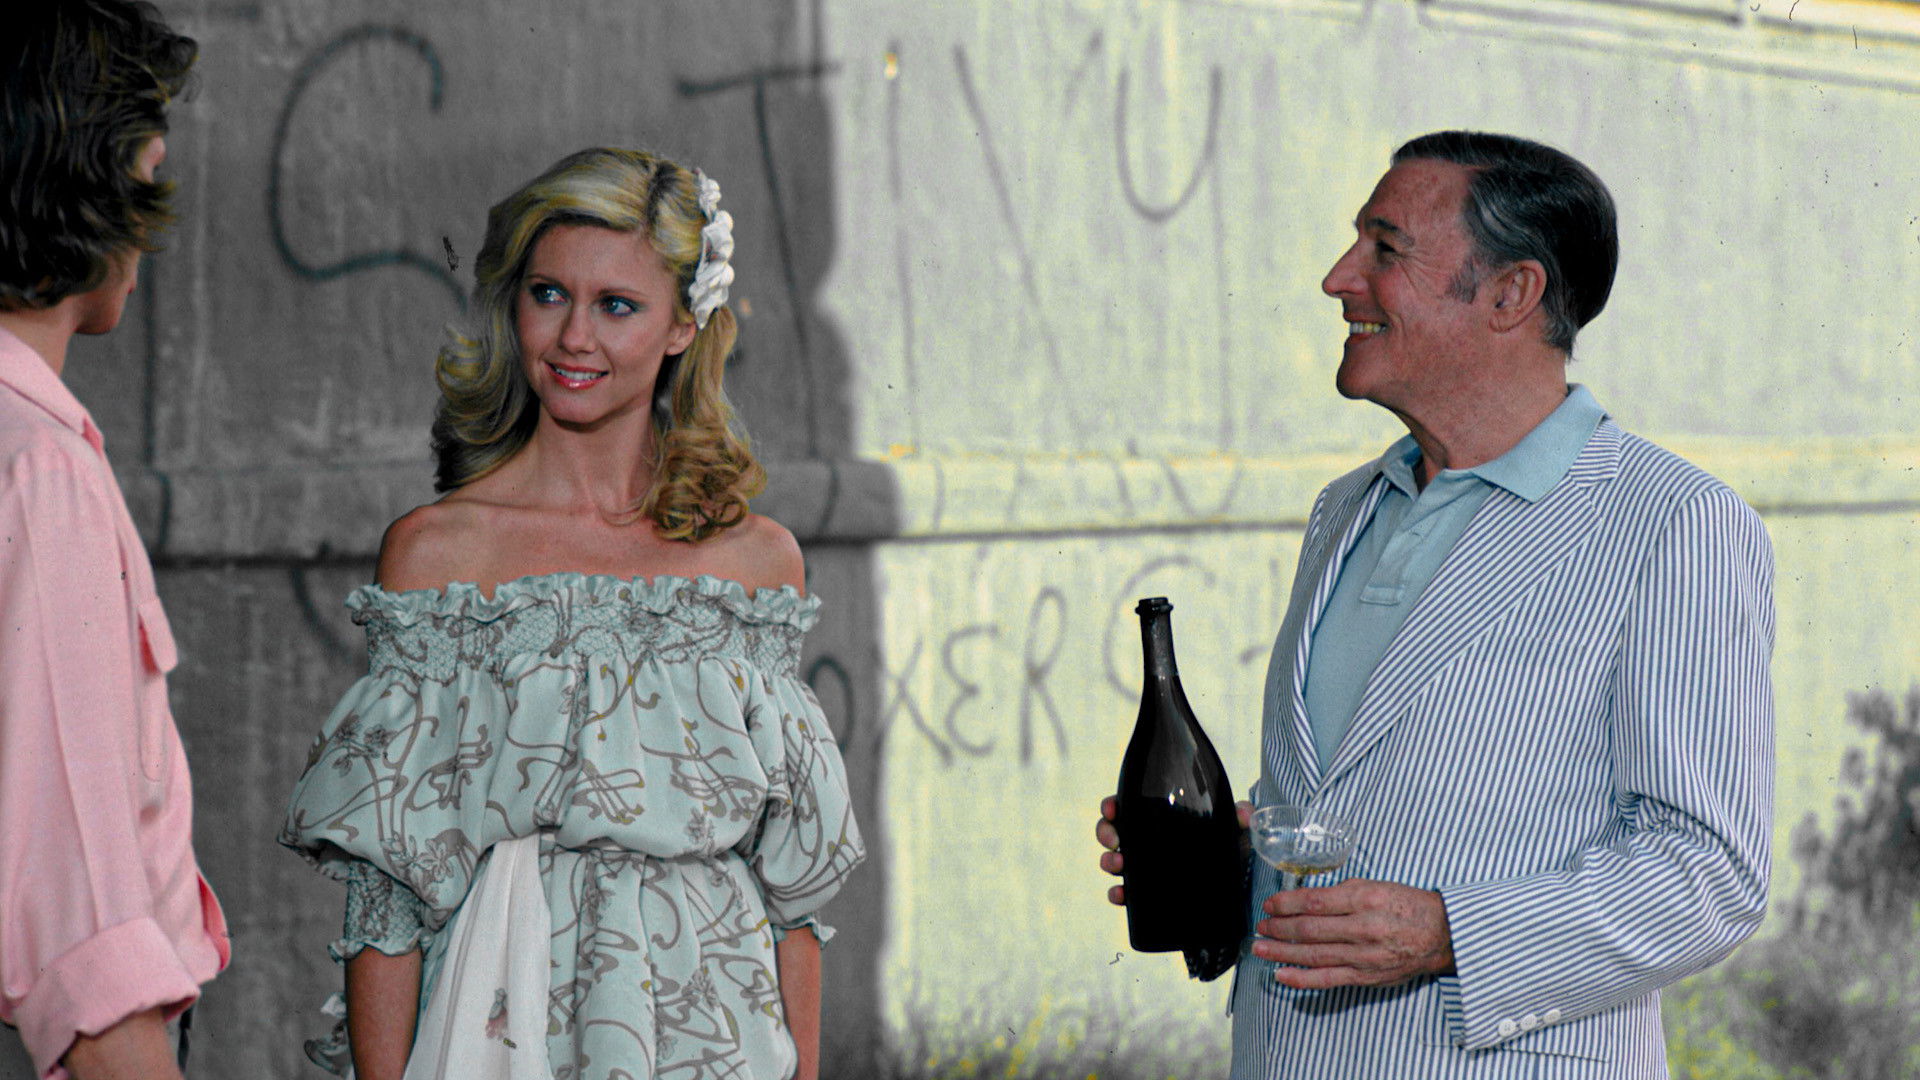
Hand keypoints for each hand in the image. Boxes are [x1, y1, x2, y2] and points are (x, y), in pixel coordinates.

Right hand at [1097, 796, 1252, 906]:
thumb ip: (1242, 815)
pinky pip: (1126, 893)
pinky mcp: (1150, 891)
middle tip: (1116, 842)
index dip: (1112, 805)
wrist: (1234, 878)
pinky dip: (1118, 894)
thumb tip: (1244, 815)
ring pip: (1114, 861)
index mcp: (1158, 817)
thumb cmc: (1228, 844)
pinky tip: (1119, 895)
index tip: (1113, 809)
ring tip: (1119, 866)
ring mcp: (1146, 866)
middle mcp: (1147, 840)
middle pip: (1113, 832)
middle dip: (1105, 834)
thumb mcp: (1233, 827)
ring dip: (1109, 862)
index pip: (1127, 805)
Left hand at [1251, 878, 1455, 988]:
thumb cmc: (1407, 905)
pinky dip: (1301, 978)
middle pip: (1309, 930)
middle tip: (1260, 926)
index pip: (1315, 902)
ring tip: (1260, 948)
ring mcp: (1363, 956)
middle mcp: (1362, 928)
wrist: (1441, 935)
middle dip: (1278, 928)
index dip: (1286, 904)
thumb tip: (1308, 899)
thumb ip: (1343, 891)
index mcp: (1365, 900)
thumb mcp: (1377, 885)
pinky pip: (1327, 979)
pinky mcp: (1365, 977)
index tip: (1269, 904)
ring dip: (1282, 952)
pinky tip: (1281, 974)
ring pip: (1313, 955)